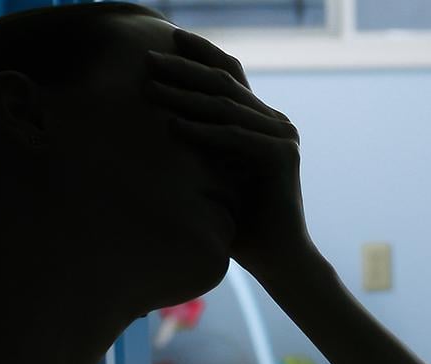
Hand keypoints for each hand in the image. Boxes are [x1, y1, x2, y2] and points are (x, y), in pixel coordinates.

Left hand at [145, 29, 313, 278]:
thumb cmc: (240, 223)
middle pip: (225, 84)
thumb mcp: (213, 172)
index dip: (200, 54)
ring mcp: (283, 137)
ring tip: (150, 90)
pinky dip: (204, 132)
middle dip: (184, 69)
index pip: (229, 76)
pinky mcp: (283, 156)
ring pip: (227, 108)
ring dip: (185, 97)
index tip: (165, 39)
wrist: (277, 258)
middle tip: (147, 59)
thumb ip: (201, 141)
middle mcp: (277, 123)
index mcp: (262, 121)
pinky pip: (236, 138)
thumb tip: (158, 115)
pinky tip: (173, 126)